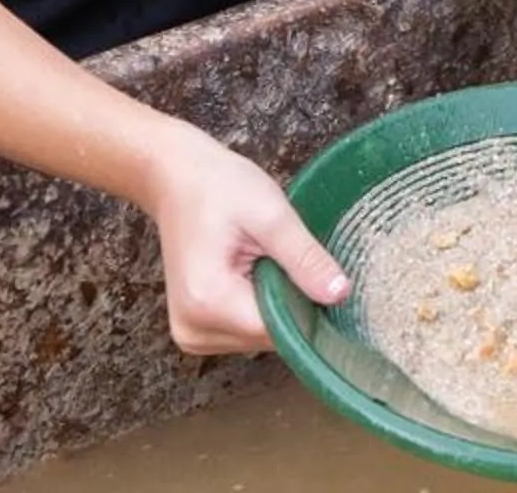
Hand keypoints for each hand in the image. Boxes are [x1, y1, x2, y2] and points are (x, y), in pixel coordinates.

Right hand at [139, 119, 348, 355]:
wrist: (177, 180)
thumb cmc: (219, 188)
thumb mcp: (271, 215)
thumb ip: (305, 259)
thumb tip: (340, 294)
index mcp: (207, 303)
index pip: (280, 330)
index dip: (311, 307)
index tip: (331, 280)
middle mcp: (194, 330)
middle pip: (270, 337)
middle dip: (294, 303)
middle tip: (299, 260)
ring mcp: (191, 334)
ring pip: (261, 337)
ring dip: (278, 304)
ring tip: (272, 261)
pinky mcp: (196, 329)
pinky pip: (246, 330)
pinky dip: (261, 306)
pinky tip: (260, 273)